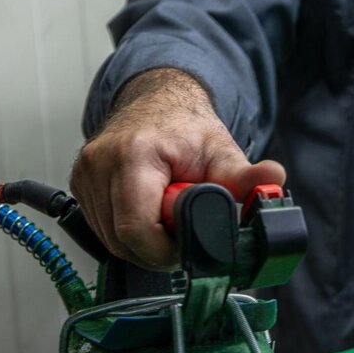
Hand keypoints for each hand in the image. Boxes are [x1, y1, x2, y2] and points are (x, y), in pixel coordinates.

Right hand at [70, 68, 284, 268]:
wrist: (158, 102)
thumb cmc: (187, 130)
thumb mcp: (222, 152)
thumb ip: (246, 176)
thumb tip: (274, 180)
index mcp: (134, 154)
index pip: (137, 229)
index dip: (165, 249)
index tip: (187, 245)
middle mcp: (100, 163)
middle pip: (122, 241)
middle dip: (156, 250)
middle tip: (183, 235)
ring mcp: (84, 175)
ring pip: (110, 241)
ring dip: (142, 244)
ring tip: (167, 221)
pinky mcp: (79, 185)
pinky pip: (102, 230)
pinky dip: (126, 233)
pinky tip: (148, 216)